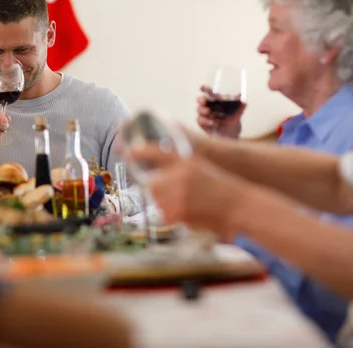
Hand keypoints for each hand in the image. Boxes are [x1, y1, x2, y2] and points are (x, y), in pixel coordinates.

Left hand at [131, 151, 245, 238]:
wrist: (238, 205)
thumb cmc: (219, 188)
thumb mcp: (198, 169)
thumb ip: (176, 169)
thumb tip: (152, 179)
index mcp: (186, 161)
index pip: (156, 152)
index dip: (140, 152)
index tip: (129, 152)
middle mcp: (181, 175)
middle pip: (151, 183)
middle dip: (155, 190)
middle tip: (168, 194)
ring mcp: (179, 193)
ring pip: (156, 200)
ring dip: (164, 204)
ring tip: (184, 204)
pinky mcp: (179, 211)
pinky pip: (164, 214)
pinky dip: (171, 216)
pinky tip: (187, 213)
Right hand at [197, 85, 245, 138]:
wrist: (230, 141)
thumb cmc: (233, 128)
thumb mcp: (237, 118)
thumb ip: (239, 110)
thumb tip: (244, 102)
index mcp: (218, 104)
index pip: (210, 94)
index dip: (205, 89)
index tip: (202, 87)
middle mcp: (210, 109)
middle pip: (201, 101)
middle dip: (201, 99)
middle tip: (204, 101)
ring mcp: (205, 117)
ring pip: (199, 109)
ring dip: (202, 109)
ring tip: (208, 112)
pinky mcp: (203, 125)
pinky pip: (200, 120)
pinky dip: (204, 120)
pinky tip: (211, 123)